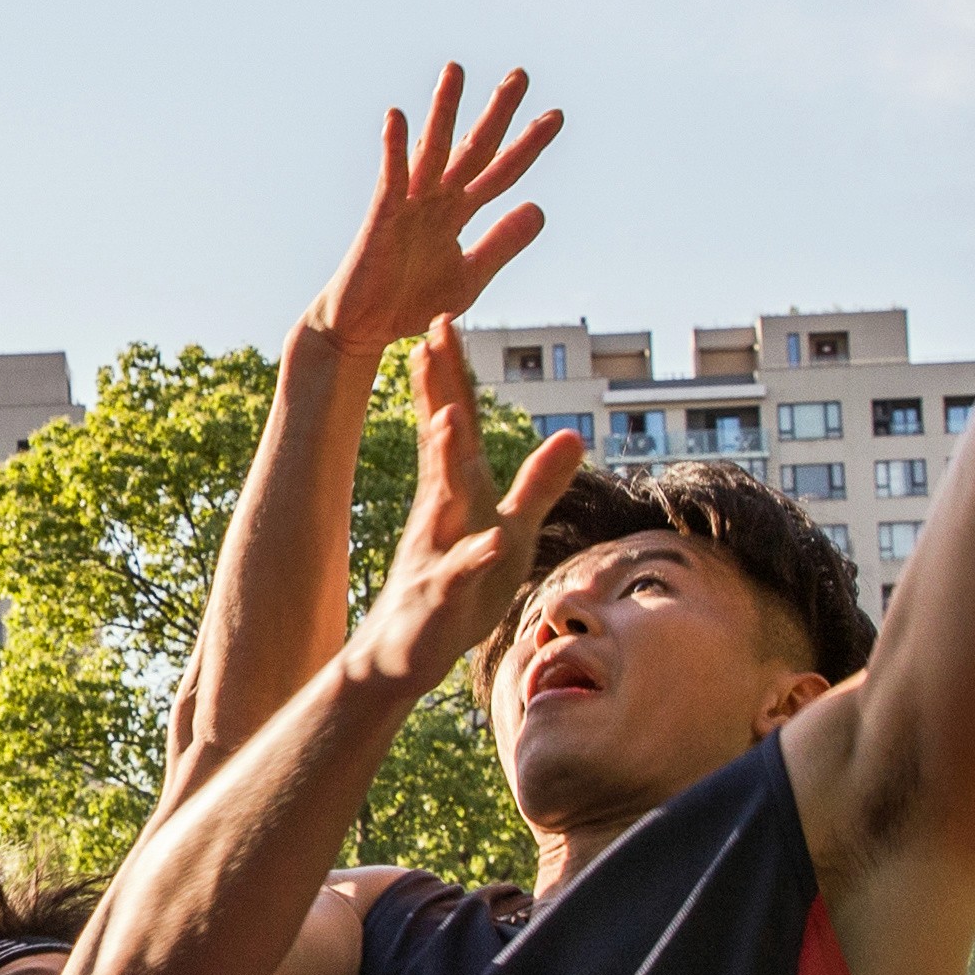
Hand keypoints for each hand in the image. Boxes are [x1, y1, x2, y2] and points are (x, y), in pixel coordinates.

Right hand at [302, 67, 562, 356]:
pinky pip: (390, 179)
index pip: (500, 171)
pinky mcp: (381, 219)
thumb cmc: (409, 303)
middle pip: (472, 148)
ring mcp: (407, 205)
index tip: (555, 116)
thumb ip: (502, 243)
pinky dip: (393, 149)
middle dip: (496, 113)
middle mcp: (435, 199)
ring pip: (430, 150)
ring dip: (443, 110)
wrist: (362, 330)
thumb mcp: (469, 276)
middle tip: (521, 75)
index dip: (527, 145)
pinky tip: (396, 117)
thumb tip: (540, 206)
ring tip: (455, 71)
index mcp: (458, 211)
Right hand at [349, 325, 590, 699]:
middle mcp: (440, 512)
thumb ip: (540, 484)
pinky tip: (493, 541)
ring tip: (447, 417)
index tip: (443, 319)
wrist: (400, 655)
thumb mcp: (510, 531)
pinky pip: (460, 575)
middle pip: (441, 442)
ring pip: (441, 500)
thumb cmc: (456, 591)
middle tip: (431, 334)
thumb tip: (574, 434)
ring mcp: (436, 552)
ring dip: (445, 459)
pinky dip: (475, 559)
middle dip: (438, 390)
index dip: (450, 374)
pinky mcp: (441, 599)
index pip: (453, 423)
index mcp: (455, 492)